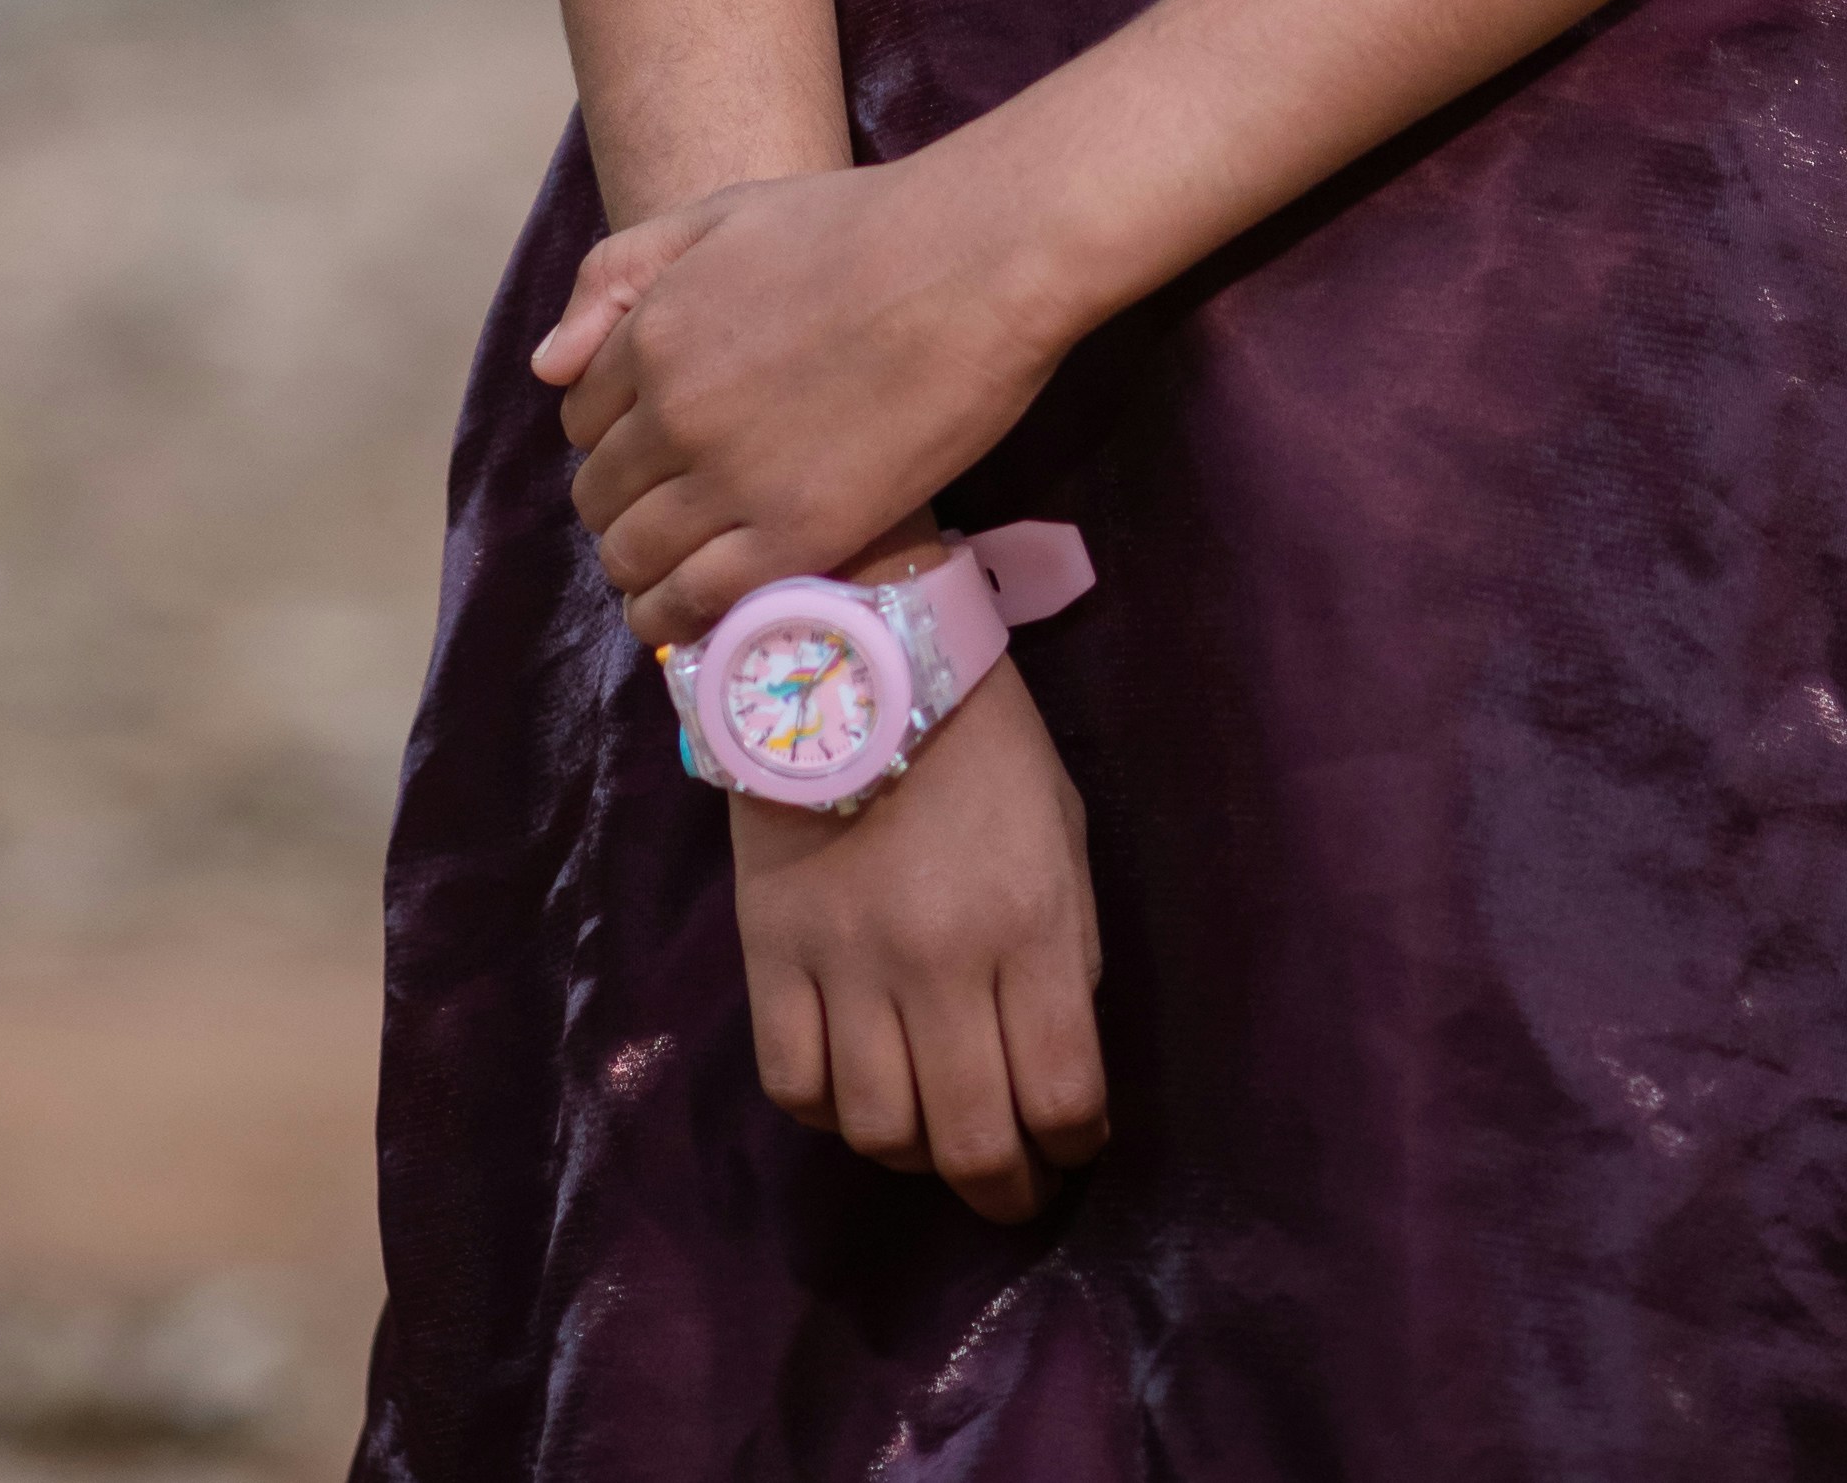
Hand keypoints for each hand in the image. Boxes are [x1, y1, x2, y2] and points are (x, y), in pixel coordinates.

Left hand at [544, 149, 1067, 646]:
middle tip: (668, 507)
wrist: (978, 260)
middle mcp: (675, 411)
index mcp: (654, 330)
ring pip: (632, 557)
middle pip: (602, 493)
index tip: (650, 444)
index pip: (583, 417)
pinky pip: (693, 604)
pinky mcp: (796, 536)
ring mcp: (733, 480)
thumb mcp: (725, 212)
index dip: (614, 433)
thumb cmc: (864, 224)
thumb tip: (548, 365)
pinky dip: (672, 618)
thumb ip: (621, 274)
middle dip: (622, 503)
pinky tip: (686, 614)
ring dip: (638, 568)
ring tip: (672, 569)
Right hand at [732, 655, 1105, 1222]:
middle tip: (1014, 1187)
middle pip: (970, 1142)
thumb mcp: (1061, 833)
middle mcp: (939, 961)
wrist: (852, 655)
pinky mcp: (770, 953)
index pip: (1062, 1096)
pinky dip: (830, 1110)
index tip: (1075, 1147)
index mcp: (1029, 921)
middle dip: (1005, 1190)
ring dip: (916, 1154)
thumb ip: (1063, 951)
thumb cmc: (980, 742)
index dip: (1076, 1146)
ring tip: (933, 1133)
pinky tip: (857, 1086)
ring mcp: (846, 962)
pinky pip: (794, 1086)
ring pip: (878, 1131)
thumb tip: (1051, 1062)